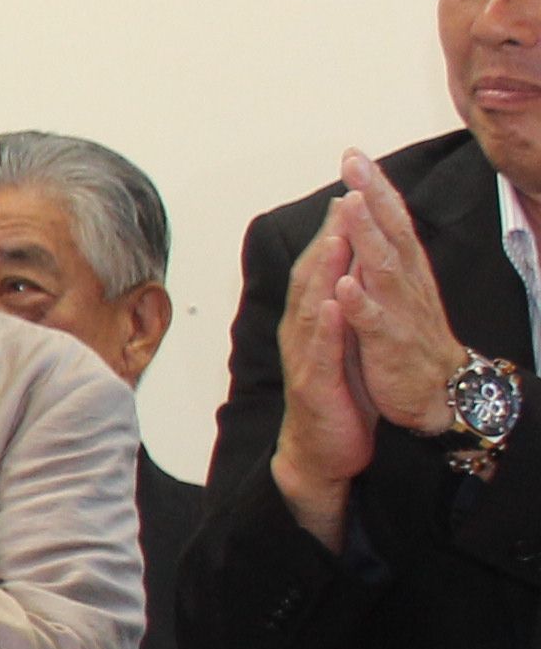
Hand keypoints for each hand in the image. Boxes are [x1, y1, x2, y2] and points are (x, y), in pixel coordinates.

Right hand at [276, 196, 380, 540]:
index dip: (331, 232)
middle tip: (342, 202)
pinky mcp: (312, 385)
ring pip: (309, 307)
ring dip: (322, 273)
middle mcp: (299, 333)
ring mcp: (302, 358)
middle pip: (308, 278)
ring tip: (338, 240)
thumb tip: (349, 269)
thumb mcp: (340, 343)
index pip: (318, 269)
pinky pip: (318, 352)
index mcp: (309, 321)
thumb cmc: (336, 397)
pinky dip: (325, 327)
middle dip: (326, 239)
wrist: (322, 452)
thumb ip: (340, 308)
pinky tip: (333, 305)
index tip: (347, 196)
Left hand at [329, 148, 469, 434]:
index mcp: (406, 269)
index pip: (392, 220)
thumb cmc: (413, 335)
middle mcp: (407, 283)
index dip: (376, 187)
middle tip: (354, 162)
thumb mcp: (400, 288)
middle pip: (391, 232)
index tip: (355, 154)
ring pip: (384, 269)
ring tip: (351, 204)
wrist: (438, 392)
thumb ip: (384, 252)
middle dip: (372, 196)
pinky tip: (345, 284)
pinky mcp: (391, 344)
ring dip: (367, 236)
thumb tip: (366, 211)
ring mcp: (400, 312)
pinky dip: (361, 303)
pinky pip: (376, 322)